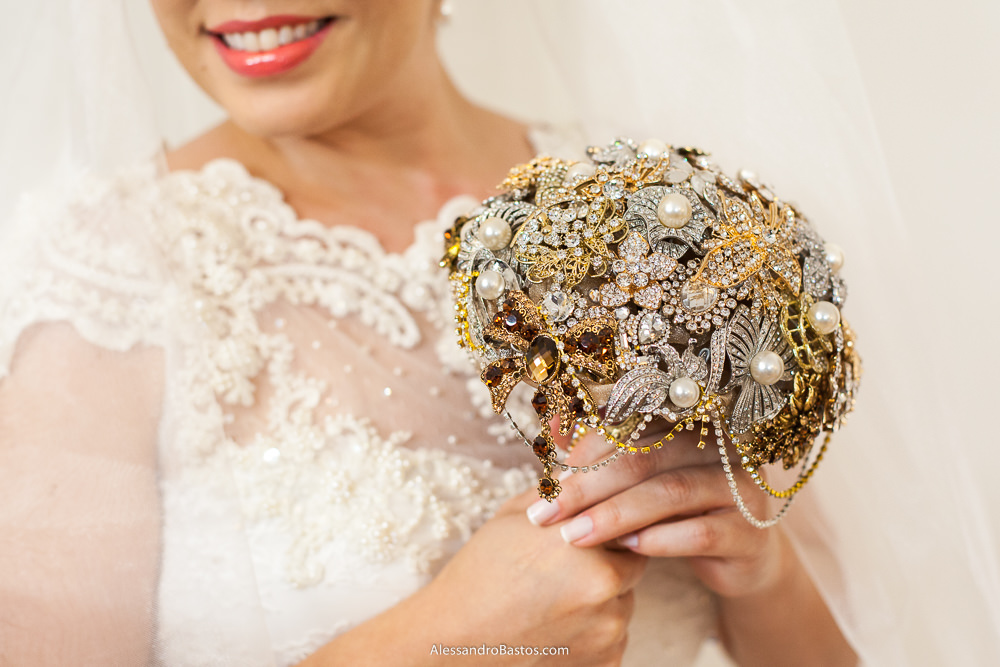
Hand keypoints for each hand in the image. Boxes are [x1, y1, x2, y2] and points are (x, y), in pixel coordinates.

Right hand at [420, 489, 647, 665]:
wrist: (454, 642)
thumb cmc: (479, 574)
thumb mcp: (513, 516)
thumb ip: (561, 490)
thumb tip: (591, 468)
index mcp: (581, 540)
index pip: (624, 519)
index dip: (605, 524)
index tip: (588, 530)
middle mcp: (604, 585)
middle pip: (631, 562)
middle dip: (607, 561)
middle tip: (563, 570)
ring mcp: (609, 630)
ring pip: (623, 602)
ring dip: (602, 598)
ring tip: (553, 600)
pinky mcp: (608, 662)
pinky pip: (614, 636)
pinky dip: (593, 631)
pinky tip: (554, 626)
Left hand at [525, 429, 789, 599]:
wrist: (743, 560)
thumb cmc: (681, 514)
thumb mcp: (640, 485)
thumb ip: (601, 456)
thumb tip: (551, 428)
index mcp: (688, 425)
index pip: (630, 428)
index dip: (585, 451)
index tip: (548, 482)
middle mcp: (717, 447)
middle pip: (645, 458)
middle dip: (589, 487)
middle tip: (548, 514)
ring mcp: (740, 487)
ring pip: (671, 492)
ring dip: (616, 514)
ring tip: (576, 536)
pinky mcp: (750, 532)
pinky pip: (702, 532)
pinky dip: (661, 539)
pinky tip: (629, 549)